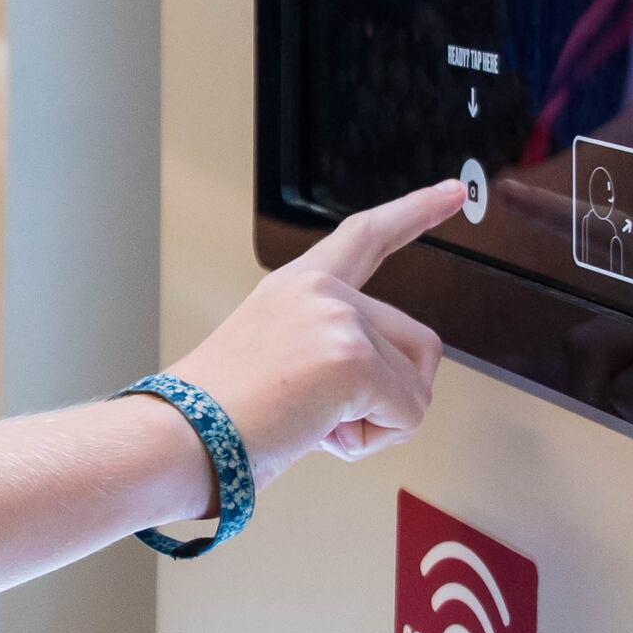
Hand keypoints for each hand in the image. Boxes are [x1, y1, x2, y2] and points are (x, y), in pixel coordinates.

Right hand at [164, 182, 461, 482]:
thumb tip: (379, 394)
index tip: (454, 191)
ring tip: (312, 425)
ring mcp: (340, 319)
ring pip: (416, 385)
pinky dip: (374, 440)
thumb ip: (331, 353)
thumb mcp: (276, 361)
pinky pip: (408, 415)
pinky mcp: (355, 359)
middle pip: (418, 344)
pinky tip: (320, 434)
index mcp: (297, 287)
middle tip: (321, 419)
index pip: (366, 237)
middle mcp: (322, 292)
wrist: (177, 440)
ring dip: (378, 421)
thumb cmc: (213, 418)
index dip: (415, 212)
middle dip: (389, 396)